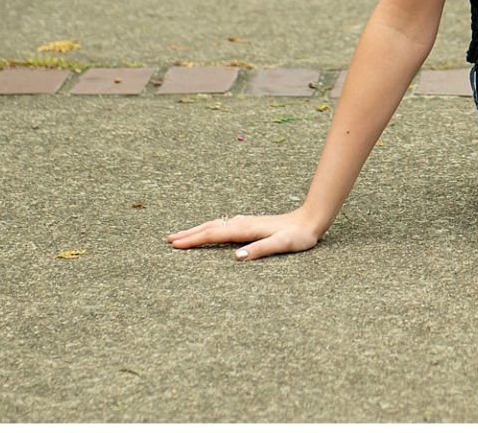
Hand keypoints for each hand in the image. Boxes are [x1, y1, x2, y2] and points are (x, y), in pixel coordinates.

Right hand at [167, 210, 325, 259]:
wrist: (310, 220)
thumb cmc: (297, 236)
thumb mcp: (282, 245)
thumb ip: (260, 250)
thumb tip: (236, 258)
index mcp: (246, 229)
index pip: (214, 234)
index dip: (194, 240)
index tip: (175, 244)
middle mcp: (242, 223)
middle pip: (210, 227)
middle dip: (189, 233)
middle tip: (168, 240)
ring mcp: (245, 222)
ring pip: (215, 225)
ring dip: (197, 230)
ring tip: (181, 236)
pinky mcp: (249, 225)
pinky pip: (222, 226)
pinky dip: (209, 229)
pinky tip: (208, 231)